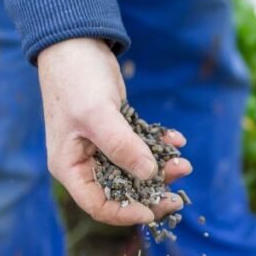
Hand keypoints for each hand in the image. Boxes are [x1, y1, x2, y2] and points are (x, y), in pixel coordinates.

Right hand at [37, 38, 191, 224]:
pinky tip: (176, 140)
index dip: (126, 213)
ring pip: (136, 170)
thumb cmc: (76, 79)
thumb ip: (122, 146)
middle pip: (122, 192)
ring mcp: (102, 147)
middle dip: (152, 192)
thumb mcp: (97, 114)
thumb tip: (149, 174)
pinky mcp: (119, 131)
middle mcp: (85, 162)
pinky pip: (143, 147)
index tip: (153, 210)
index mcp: (70, 167)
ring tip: (185, 162)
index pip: (98, 205)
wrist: (76, 42)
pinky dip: (159, 145)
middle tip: (178, 195)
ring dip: (162, 168)